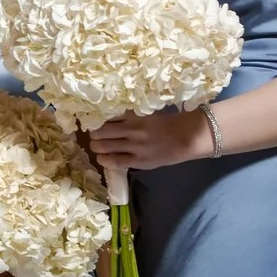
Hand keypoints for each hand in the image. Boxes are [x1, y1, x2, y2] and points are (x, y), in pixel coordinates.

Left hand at [87, 109, 211, 174]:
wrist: (185, 138)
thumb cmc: (165, 124)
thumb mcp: (145, 114)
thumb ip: (127, 116)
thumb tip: (106, 117)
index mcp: (133, 116)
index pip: (106, 116)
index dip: (96, 119)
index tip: (91, 119)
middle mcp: (131, 130)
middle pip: (100, 132)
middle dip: (93, 133)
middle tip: (93, 134)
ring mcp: (134, 147)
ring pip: (103, 146)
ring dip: (96, 146)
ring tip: (96, 145)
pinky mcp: (138, 161)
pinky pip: (115, 161)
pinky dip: (104, 159)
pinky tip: (101, 158)